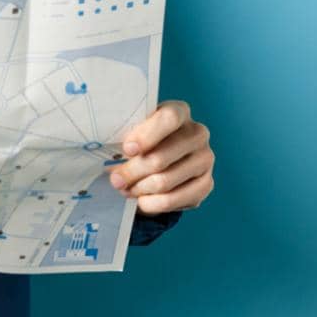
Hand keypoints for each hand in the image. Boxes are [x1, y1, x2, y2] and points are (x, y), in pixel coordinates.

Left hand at [108, 100, 213, 214]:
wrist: (161, 163)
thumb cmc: (142, 142)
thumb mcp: (133, 133)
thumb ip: (126, 139)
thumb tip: (111, 159)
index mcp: (180, 112)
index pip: (169, 118)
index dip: (146, 135)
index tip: (127, 150)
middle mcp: (198, 133)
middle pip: (161, 157)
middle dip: (132, 172)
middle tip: (115, 180)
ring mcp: (205, 159)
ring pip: (165, 181)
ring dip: (140, 188)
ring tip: (126, 189)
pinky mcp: (206, 184)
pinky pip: (173, 200)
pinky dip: (152, 204)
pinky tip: (141, 200)